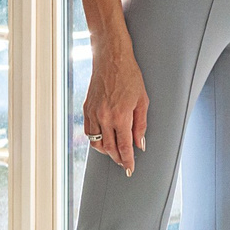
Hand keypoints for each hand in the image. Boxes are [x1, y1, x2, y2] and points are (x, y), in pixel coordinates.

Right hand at [85, 51, 148, 175]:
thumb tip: (139, 144)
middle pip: (109, 148)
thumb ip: (141, 125)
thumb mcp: (142, 100)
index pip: (124, 146)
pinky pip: (89, 132)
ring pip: (97, 143)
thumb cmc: (130, 77)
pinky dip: (96, 140)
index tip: (130, 169)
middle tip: (124, 164)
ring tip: (116, 153)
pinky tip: (104, 140)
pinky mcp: (86, 110)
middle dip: (118, 158)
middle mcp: (104, 117)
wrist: (111, 60)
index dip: (127, 160)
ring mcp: (93, 114)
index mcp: (120, 115)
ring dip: (106, 151)